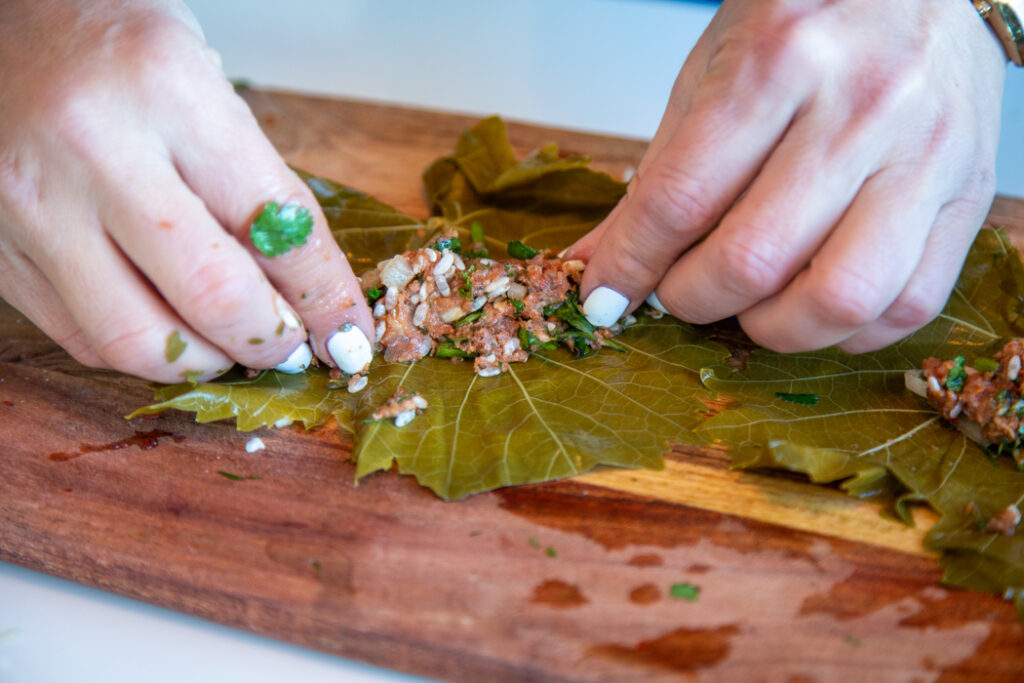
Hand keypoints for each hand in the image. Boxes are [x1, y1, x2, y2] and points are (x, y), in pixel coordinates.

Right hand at [0, 0, 373, 382]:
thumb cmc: (114, 47)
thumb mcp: (205, 84)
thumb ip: (253, 183)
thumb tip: (308, 293)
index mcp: (167, 89)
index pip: (277, 222)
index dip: (326, 296)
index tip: (348, 333)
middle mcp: (92, 149)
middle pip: (211, 295)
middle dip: (270, 341)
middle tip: (290, 346)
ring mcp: (33, 206)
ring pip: (137, 339)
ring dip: (206, 360)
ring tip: (229, 342)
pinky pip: (81, 338)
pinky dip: (143, 351)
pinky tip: (169, 327)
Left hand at [569, 0, 1006, 352]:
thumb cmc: (806, 26)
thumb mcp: (710, 78)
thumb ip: (657, 178)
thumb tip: (594, 267)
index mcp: (778, 62)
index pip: (681, 199)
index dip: (629, 267)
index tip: (604, 299)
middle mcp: (861, 108)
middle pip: (754, 259)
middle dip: (691, 300)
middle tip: (680, 291)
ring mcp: (925, 155)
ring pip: (840, 298)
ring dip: (771, 329)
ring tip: (749, 305)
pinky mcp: (970, 196)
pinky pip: (908, 305)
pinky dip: (846, 331)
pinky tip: (813, 303)